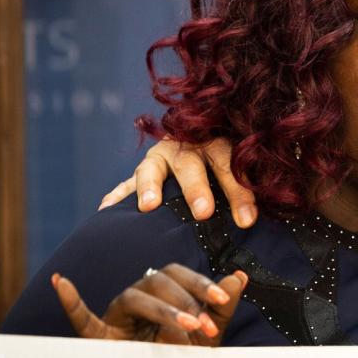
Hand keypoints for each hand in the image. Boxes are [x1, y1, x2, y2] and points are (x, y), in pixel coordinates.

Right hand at [53, 263, 246, 344]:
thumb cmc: (185, 357)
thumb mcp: (210, 334)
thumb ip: (224, 306)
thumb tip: (240, 276)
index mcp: (164, 291)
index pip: (178, 274)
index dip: (200, 285)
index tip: (222, 302)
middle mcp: (139, 296)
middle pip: (158, 281)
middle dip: (186, 302)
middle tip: (205, 326)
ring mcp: (117, 314)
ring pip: (134, 296)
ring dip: (163, 310)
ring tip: (186, 328)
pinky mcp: (98, 335)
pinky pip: (80, 316)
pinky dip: (70, 300)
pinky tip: (61, 283)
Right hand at [98, 138, 257, 227]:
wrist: (202, 136)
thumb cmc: (227, 159)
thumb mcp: (240, 164)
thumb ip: (246, 187)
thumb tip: (251, 221)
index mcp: (217, 142)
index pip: (229, 166)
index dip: (239, 192)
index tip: (247, 221)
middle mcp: (186, 146)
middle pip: (191, 165)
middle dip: (196, 189)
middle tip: (203, 213)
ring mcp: (161, 157)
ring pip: (153, 168)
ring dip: (150, 186)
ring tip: (149, 206)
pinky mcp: (143, 170)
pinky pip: (127, 182)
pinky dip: (117, 195)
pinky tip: (105, 211)